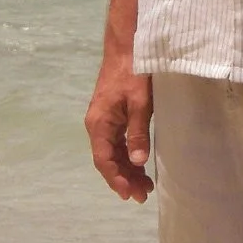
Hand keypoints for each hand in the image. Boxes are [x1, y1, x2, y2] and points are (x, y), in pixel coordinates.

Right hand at [86, 57, 153, 202]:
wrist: (128, 46)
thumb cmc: (134, 72)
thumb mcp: (140, 103)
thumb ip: (138, 132)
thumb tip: (136, 162)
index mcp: (99, 123)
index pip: (103, 160)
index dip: (116, 179)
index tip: (130, 194)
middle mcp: (97, 125)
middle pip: (107, 159)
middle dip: (123, 179)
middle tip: (143, 195)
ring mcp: (104, 120)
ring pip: (112, 152)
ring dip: (126, 169)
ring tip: (144, 185)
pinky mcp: (113, 115)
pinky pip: (117, 143)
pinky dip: (127, 156)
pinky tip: (139, 165)